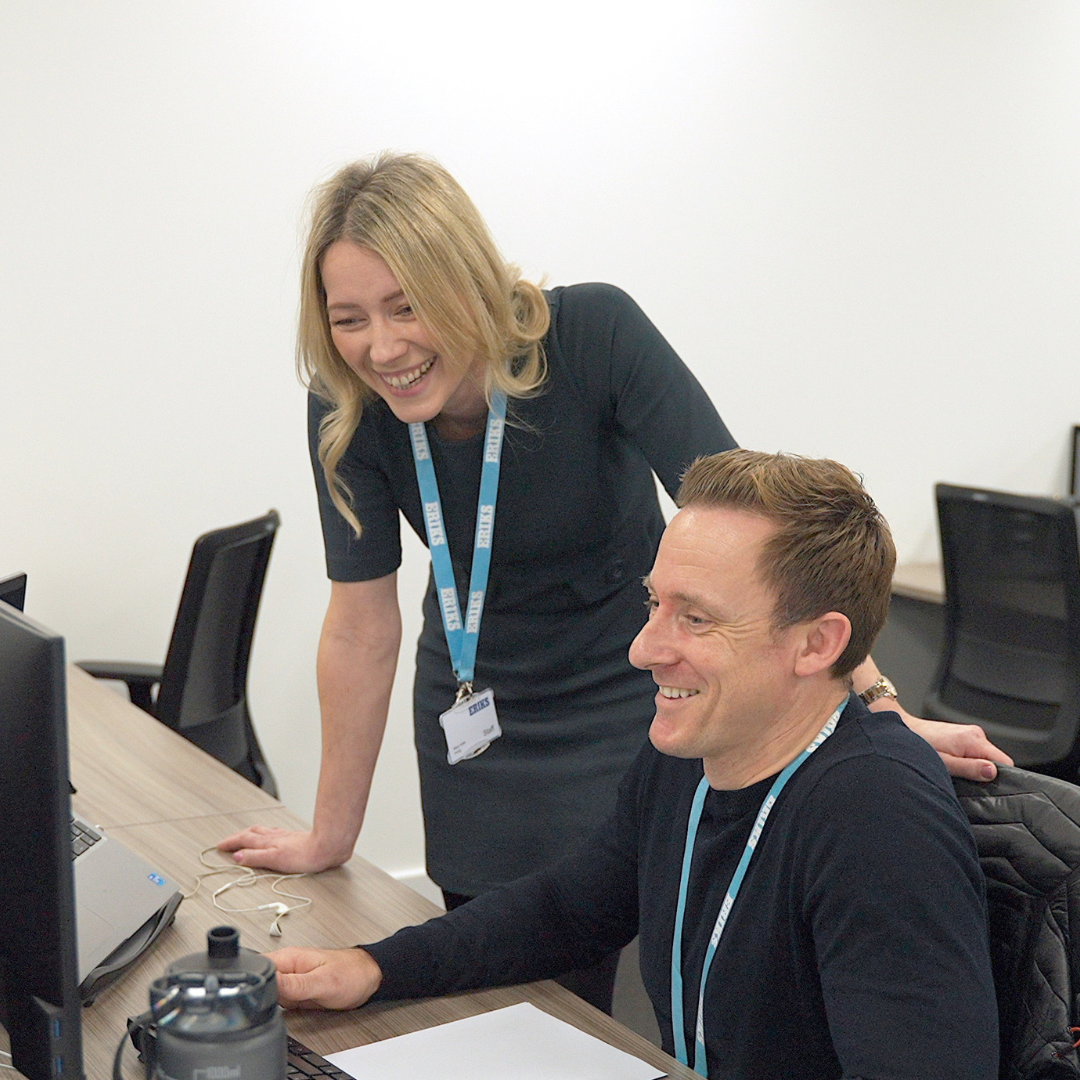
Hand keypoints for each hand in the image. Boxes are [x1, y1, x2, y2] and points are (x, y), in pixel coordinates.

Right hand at [216, 826, 349, 872]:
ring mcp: (284, 836)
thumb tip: (237, 856)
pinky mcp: (293, 838)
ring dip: (250, 834)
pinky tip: (270, 837)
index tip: (219, 846)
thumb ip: (255, 857)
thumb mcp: (275, 859)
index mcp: (267, 842)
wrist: (326, 846)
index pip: (244, 840)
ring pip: (262, 832)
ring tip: (244, 837)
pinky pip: (272, 833)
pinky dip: (264, 834)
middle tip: (227, 842)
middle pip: (251, 833)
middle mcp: (274, 836)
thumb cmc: (304, 855)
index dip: (231, 843)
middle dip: (237, 837)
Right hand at [268, 946, 381, 1009]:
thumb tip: (267, 982)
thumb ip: (293, 984)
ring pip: (269, 994)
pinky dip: (284, 1007)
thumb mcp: (321, 983)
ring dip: (274, 1003)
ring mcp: (291, 979)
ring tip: (297, 1001)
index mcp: (290, 957)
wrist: (369, 979)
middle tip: (287, 1002)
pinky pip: (280, 1000)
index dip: (254, 984)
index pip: (258, 968)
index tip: (262, 996)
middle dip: (264, 996)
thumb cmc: (352, 974)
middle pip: (260, 983)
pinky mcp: (296, 991)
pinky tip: (296, 1007)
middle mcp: (288, 966)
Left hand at [888, 704, 1013, 781]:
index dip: (999, 777)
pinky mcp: (962, 736)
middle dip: (985, 773)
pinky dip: (968, 761)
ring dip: (975, 767)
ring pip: (985, 757)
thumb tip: (992, 772)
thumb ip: (969, 768)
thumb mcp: (944, 764)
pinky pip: (974, 752)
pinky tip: (953, 764)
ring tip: (956, 771)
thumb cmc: (917, 746)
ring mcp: (969, 733)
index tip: (987, 787)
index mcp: (974, 740)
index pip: (1005, 762)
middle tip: (966, 780)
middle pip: (996, 760)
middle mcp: (975, 734)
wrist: (901, 729)